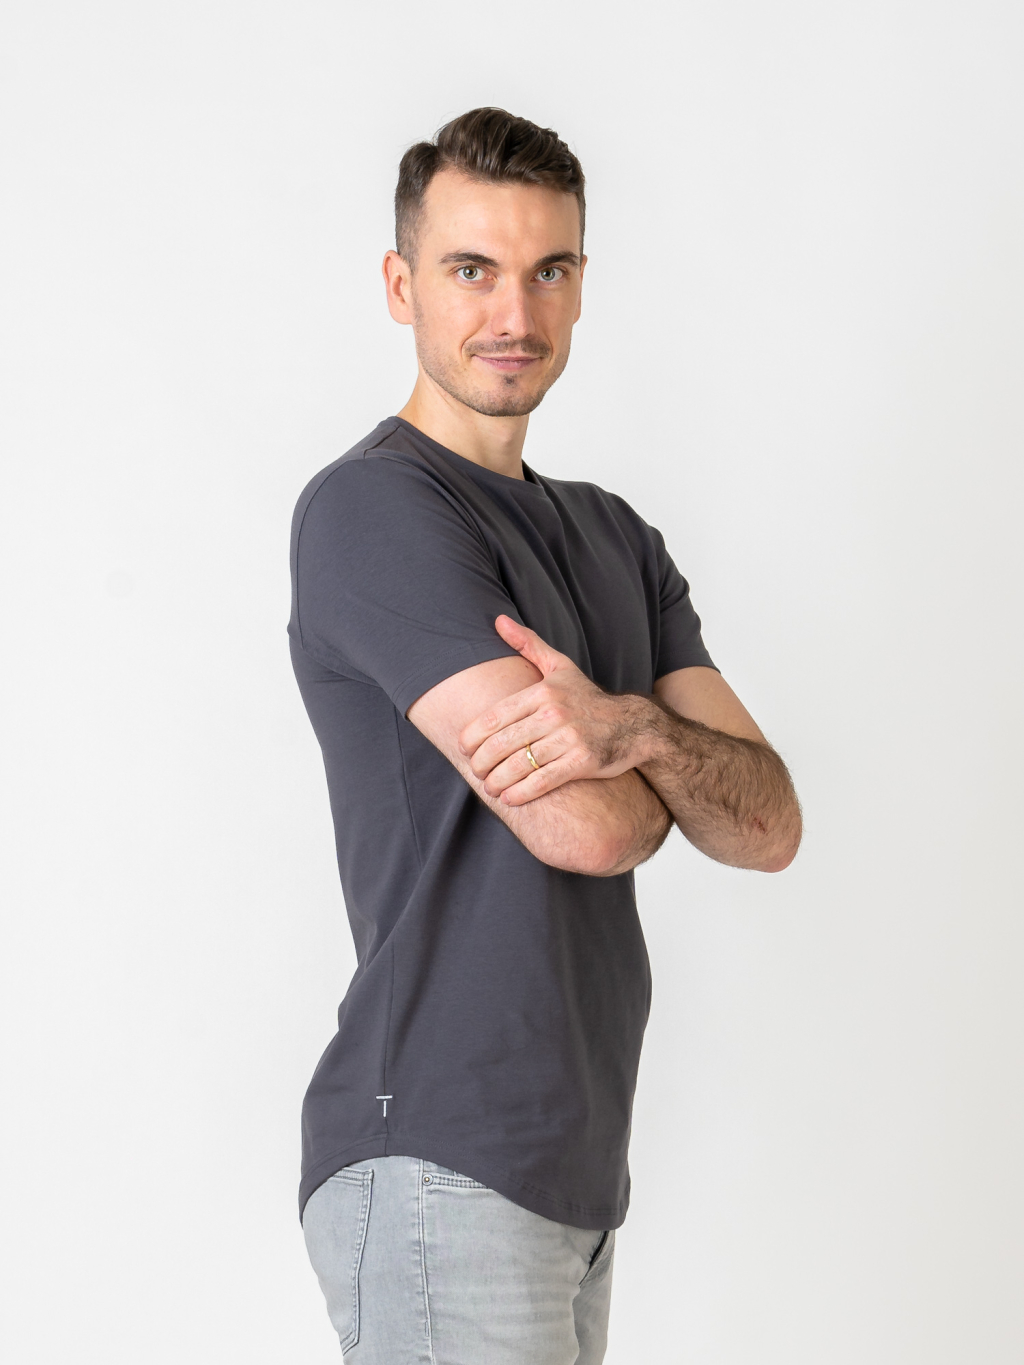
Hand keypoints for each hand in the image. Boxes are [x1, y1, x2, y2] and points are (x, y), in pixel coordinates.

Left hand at [458, 615, 651, 804]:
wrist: (633, 725)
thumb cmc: (588, 699)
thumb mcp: (560, 667)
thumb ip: (528, 644)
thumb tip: (498, 620)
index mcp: (543, 691)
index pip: (495, 717)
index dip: (473, 737)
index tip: (464, 749)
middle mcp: (554, 713)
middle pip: (503, 743)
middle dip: (482, 762)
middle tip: (476, 772)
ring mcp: (569, 738)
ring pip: (520, 764)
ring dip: (497, 781)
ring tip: (489, 787)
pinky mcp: (582, 762)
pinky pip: (543, 781)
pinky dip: (521, 793)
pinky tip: (509, 798)